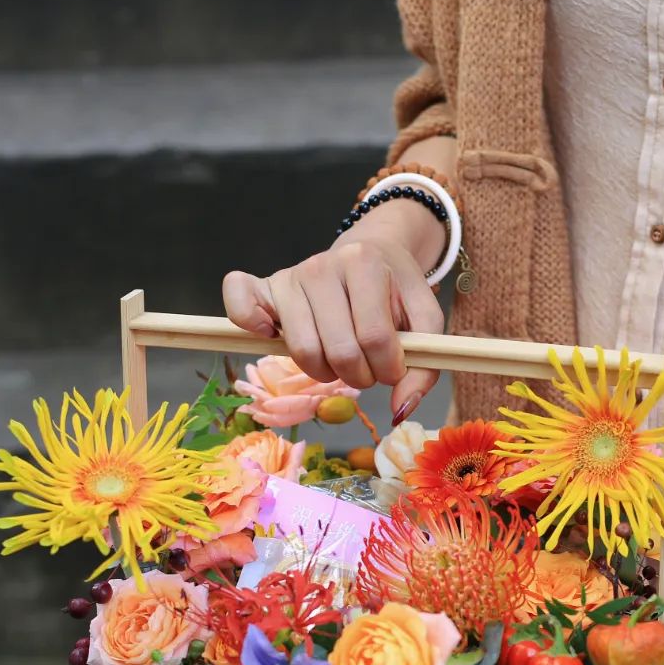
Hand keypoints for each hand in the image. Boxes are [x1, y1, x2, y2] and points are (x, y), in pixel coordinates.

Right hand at [223, 217, 445, 421]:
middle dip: (360, 375)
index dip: (388, 368)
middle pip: (339, 351)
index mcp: (364, 264)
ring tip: (339, 359)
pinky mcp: (264, 287)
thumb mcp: (424, 322)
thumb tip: (400, 411)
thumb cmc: (396, 292)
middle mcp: (322, 265)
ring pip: (302, 352)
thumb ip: (422, 368)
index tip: (393, 367)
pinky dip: (249, 325)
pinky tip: (272, 334)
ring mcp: (290, 276)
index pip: (374, 338)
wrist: (372, 253)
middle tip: (367, 367)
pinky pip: (239, 304)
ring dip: (326, 373)